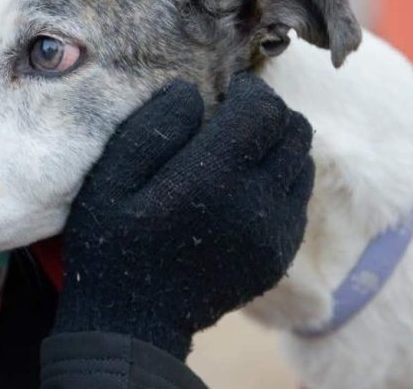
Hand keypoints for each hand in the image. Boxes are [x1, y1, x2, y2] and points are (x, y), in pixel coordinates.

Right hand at [53, 73, 314, 358]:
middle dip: (269, 114)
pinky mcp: (279, 255)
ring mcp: (274, 235)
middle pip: (295, 132)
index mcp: (212, 180)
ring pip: (302, 163)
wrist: (132, 323)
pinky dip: (280, 181)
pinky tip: (244, 188)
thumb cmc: (111, 243)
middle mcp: (255, 206)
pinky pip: (298, 199)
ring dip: (278, 146)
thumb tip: (192, 90)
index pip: (265, 110)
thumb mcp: (110, 178)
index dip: (250, 90)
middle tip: (235, 117)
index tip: (227, 90)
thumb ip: (153, 127)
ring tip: (241, 152)